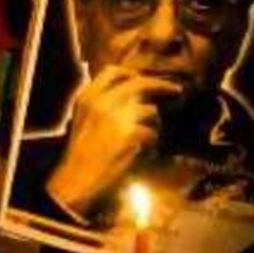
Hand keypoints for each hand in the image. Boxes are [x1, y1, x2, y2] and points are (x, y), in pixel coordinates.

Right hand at [46, 65, 180, 217]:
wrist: (77, 180)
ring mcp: (117, 116)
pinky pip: (152, 134)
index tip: (142, 78)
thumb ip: (101, 104)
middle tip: (176, 91)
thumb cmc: (80, 155)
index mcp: (87, 97)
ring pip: (151, 111)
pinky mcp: (131, 134)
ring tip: (145, 142)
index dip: (131, 74)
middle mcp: (102, 101)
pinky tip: (142, 155)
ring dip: (154, 126)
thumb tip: (131, 97)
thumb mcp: (82, 120)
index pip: (113, 72)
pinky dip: (151, 145)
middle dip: (161, 85)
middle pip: (139, 83)